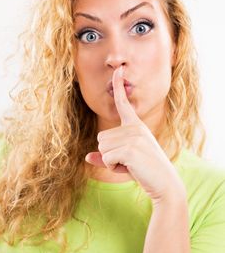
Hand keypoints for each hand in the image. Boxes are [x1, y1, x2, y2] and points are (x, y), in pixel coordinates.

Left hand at [85, 66, 184, 203]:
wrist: (164, 183)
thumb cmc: (144, 171)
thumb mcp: (124, 160)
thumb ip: (106, 157)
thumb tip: (87, 157)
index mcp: (136, 125)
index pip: (123, 103)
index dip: (119, 85)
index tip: (119, 69)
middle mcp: (135, 127)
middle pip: (101, 137)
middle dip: (109, 153)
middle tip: (129, 161)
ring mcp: (133, 137)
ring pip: (102, 148)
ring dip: (111, 161)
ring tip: (130, 164)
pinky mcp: (130, 149)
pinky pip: (106, 158)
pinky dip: (112, 167)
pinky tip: (129, 168)